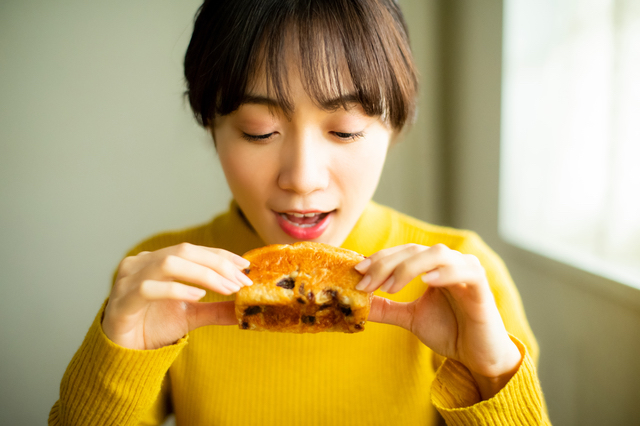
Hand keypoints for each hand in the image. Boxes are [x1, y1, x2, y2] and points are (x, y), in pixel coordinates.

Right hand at [102, 243, 251, 349]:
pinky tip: (197, 297)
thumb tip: (245, 307)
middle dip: (217, 264)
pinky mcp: (122, 302)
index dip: (221, 255)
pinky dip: (177, 290)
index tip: (245, 266)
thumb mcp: (191, 316)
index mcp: (156, 260)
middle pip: (183, 251)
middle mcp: (141, 264)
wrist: (122, 354)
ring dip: (203, 275)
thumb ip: (215, 309)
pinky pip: (149, 288)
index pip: (193, 250)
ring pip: (168, 264)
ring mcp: (128, 280)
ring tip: (226, 289)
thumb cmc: (152, 328)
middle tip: (241, 281)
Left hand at [355, 244, 521, 398]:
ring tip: (391, 287)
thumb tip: (356, 302)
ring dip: (409, 267)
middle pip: (414, 250)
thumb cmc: (449, 332)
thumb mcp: (410, 318)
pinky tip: (427, 281)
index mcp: (432, 266)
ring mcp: (467, 271)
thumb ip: (386, 308)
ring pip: (437, 254)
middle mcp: (449, 263)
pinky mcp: (482, 287)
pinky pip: (466, 271)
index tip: (356, 271)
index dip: (378, 258)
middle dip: (385, 264)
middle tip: (366, 283)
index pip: (402, 252)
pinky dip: (445, 272)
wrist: (479, 357)